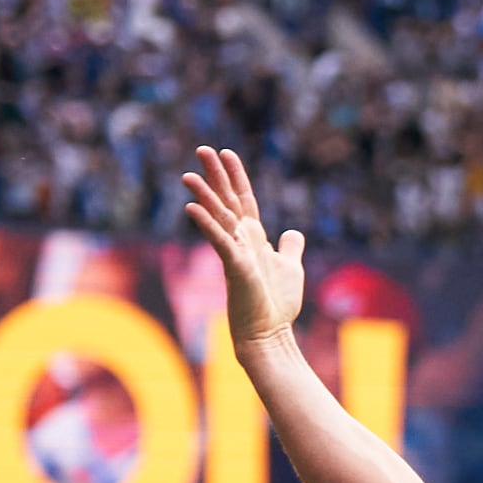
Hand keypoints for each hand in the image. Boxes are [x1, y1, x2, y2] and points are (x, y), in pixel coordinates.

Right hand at [177, 147, 305, 350]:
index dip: (236, 176)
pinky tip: (191, 208)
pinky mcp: (234, 267)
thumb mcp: (290, 268)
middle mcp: (241, 240)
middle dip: (215, 175)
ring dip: (203, 196)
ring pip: (218, 217)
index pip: (243, 198)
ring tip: (188, 175)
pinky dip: (207, 224)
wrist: (270, 333)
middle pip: (226, 200)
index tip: (226, 152)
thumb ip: (290, 248)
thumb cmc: (277, 304)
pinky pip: (219, 241)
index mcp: (254, 237)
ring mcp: (236, 252)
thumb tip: (293, 232)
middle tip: (201, 149)